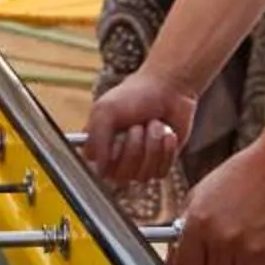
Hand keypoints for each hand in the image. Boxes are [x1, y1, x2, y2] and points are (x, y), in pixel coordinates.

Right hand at [85, 69, 198, 186]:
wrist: (168, 90)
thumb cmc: (134, 96)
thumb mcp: (106, 110)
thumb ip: (96, 139)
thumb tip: (100, 171)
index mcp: (99, 145)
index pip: (100, 169)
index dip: (111, 155)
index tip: (117, 136)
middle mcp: (117, 158)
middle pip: (122, 175)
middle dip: (135, 147)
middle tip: (138, 126)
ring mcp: (139, 163)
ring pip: (143, 174)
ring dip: (152, 145)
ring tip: (154, 125)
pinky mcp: (160, 164)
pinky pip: (161, 171)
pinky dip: (166, 150)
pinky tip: (167, 133)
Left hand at [167, 143, 264, 264]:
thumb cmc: (242, 175)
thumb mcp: (202, 192)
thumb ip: (186, 223)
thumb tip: (178, 249)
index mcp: (200, 222)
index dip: (186, 262)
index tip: (190, 258)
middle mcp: (223, 240)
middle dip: (211, 260)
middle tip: (220, 239)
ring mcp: (248, 251)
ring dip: (234, 259)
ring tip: (243, 230)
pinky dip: (255, 257)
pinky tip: (259, 232)